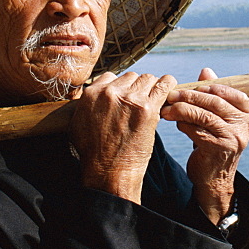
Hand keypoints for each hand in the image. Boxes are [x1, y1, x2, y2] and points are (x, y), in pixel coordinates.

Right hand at [69, 71, 176, 203]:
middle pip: (132, 77)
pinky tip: (169, 90)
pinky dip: (168, 85)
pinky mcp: (147, 108)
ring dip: (152, 90)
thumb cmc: (93, 153)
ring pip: (147, 79)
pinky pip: (164, 84)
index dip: (121, 88)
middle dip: (137, 89)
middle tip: (140, 104)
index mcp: (92, 93)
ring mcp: (130, 99)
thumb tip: (95, 96)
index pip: (112, 77)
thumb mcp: (79, 123)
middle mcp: (110, 92)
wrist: (108, 172)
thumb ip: (87, 104)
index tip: (126, 98)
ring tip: (154, 101)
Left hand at [161, 68, 248, 223]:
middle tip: (172, 94)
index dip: (214, 88)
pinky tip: (176, 123)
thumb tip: (206, 71)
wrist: (214, 178)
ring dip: (182, 109)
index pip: (235, 94)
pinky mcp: (218, 149)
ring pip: (204, 115)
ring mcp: (234, 139)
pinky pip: (196, 130)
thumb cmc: (214, 143)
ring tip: (168, 108)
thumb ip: (214, 95)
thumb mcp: (217, 118)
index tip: (196, 87)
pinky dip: (183, 125)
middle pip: (216, 103)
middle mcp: (245, 127)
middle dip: (191, 96)